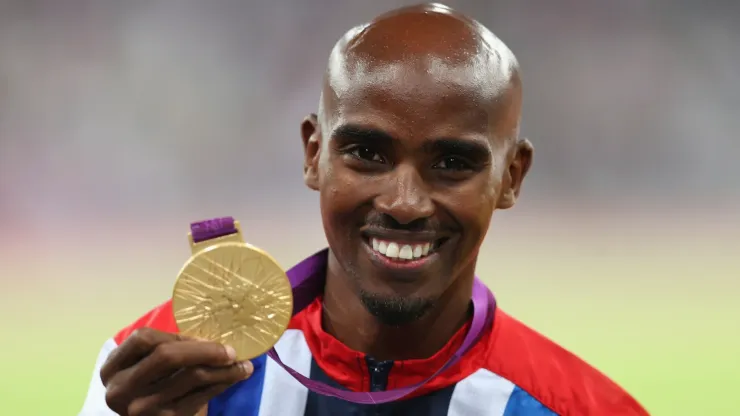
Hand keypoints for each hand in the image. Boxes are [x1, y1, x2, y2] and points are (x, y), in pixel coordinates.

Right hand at [100, 327, 252, 415]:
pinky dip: (222, 384)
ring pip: (191, 376)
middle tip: (231, 350)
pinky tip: (234, 378)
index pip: (143, 338)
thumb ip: (164, 351)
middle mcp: (121, 388)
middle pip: (167, 356)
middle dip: (205, 349)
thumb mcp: (145, 370)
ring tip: (243, 365)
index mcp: (113, 368)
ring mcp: (142, 407)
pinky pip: (201, 396)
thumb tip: (213, 335)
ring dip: (224, 369)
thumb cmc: (151, 389)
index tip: (204, 337)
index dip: (177, 335)